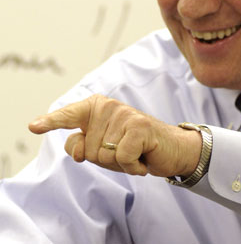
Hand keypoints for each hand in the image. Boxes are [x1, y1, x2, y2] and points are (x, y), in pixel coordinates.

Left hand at [28, 94, 201, 176]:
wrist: (171, 150)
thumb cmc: (135, 148)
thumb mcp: (104, 149)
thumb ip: (83, 147)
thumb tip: (76, 151)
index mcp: (97, 109)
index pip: (69, 115)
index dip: (51, 122)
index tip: (34, 127)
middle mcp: (109, 108)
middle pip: (88, 151)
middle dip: (106, 160)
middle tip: (126, 152)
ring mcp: (125, 115)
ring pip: (103, 156)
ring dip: (120, 164)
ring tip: (135, 154)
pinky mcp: (140, 127)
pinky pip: (121, 158)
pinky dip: (132, 167)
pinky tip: (143, 160)